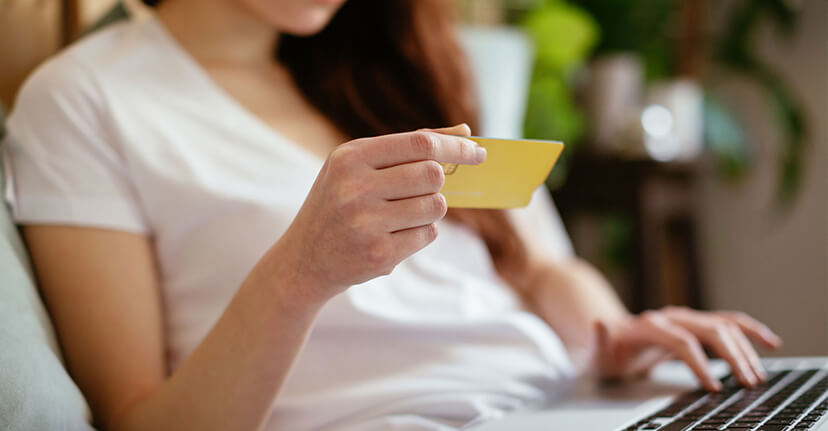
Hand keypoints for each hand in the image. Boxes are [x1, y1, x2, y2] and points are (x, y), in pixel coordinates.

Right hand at [274, 124, 482, 302]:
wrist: (304, 260)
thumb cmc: (338, 204)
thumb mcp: (358, 167)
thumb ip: (408, 147)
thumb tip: (464, 131)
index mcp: (350, 158)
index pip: (419, 144)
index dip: (455, 147)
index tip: (477, 151)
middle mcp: (355, 188)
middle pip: (432, 175)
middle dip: (437, 183)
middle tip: (420, 191)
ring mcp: (366, 223)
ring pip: (435, 206)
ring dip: (429, 209)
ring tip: (402, 215)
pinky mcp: (379, 254)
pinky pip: (428, 234)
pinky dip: (420, 233)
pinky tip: (393, 236)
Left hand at [596, 307, 782, 391]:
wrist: (611, 340)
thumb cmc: (606, 352)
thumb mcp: (595, 352)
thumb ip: (597, 340)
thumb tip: (599, 323)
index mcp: (648, 325)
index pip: (681, 341)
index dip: (699, 363)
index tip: (713, 387)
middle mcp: (671, 317)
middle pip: (709, 330)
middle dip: (732, 356)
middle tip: (747, 383)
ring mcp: (685, 318)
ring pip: (723, 325)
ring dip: (745, 348)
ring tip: (757, 375)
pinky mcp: (696, 324)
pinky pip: (728, 322)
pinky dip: (749, 331)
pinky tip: (769, 342)